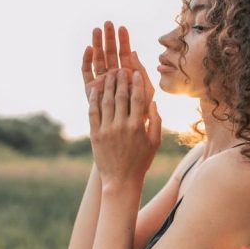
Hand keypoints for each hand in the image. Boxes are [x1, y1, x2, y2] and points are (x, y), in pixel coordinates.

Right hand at [82, 21, 154, 119]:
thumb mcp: (146, 91)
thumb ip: (141, 73)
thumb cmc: (141, 115)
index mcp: (127, 76)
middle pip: (110, 54)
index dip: (123, 41)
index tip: (122, 27)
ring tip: (97, 29)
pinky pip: (87, 72)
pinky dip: (87, 60)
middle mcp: (113, 77)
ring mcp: (101, 83)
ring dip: (97, 44)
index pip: (124, 54)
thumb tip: (134, 52)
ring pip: (98, 60)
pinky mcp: (90, 90)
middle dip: (109, 39)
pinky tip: (89, 49)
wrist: (128, 134)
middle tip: (107, 23)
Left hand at [87, 68, 160, 188]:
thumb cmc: (141, 161)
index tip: (136, 73)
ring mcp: (107, 130)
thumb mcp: (154, 142)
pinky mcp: (95, 134)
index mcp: (137, 126)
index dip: (137, 84)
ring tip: (108, 74)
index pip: (138, 99)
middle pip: (121, 96)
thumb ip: (156, 121)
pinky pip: (93, 112)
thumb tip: (154, 102)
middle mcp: (122, 126)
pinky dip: (94, 99)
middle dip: (121, 80)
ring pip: (106, 101)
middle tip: (121, 68)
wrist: (121, 180)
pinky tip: (95, 89)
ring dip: (107, 85)